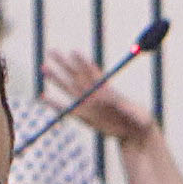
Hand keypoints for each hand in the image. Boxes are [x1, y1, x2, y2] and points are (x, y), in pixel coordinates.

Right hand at [40, 51, 163, 151]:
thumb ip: (129, 110)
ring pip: (68, 88)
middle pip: (76, 75)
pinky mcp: (83, 116)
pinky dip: (54, 103)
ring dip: (56, 78)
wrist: (134, 132)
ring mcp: (88, 104)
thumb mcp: (138, 115)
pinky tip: (43, 97)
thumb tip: (119, 105)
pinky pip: (66, 108)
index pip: (93, 73)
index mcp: (107, 90)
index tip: (74, 52)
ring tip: (43, 67)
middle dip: (63, 63)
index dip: (83, 62)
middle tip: (51, 51)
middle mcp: (94, 94)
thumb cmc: (139, 120)